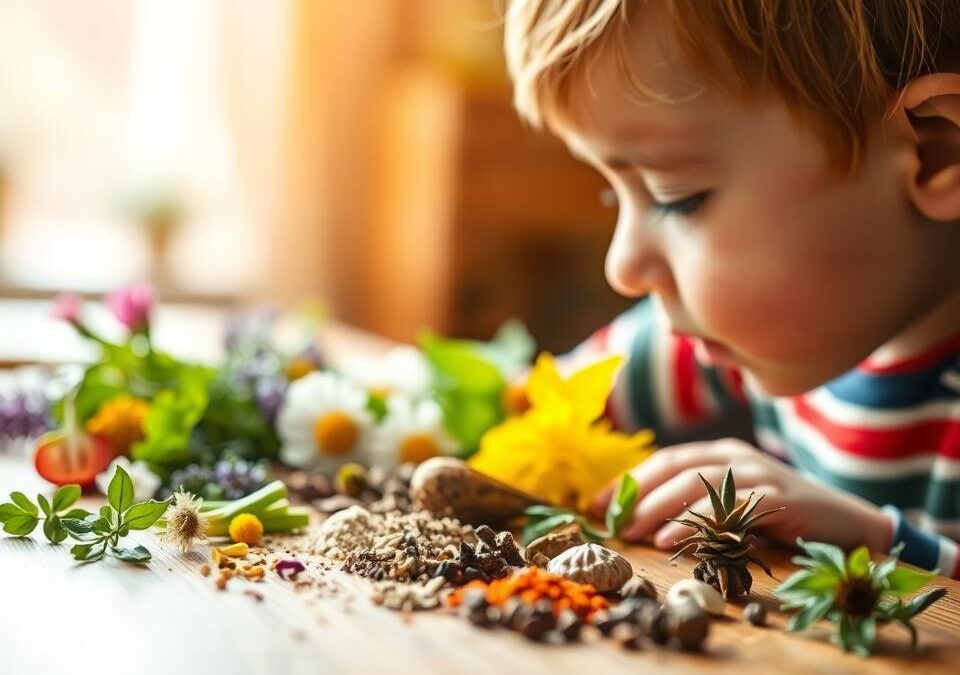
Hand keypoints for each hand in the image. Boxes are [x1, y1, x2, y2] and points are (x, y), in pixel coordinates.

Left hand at [592, 438, 891, 552]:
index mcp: (720, 453)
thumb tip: (642, 517)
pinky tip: (671, 538)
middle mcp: (735, 456)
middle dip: (639, 493)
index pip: (666, 459)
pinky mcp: (777, 497)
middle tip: (613, 520)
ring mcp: (757, 473)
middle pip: (676, 467)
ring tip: (634, 531)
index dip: (630, 479)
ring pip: (696, 483)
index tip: (598, 503)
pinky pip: (726, 507)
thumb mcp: (735, 502)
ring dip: (659, 507)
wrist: (848, 522)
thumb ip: (698, 502)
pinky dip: (694, 522)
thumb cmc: (782, 515)